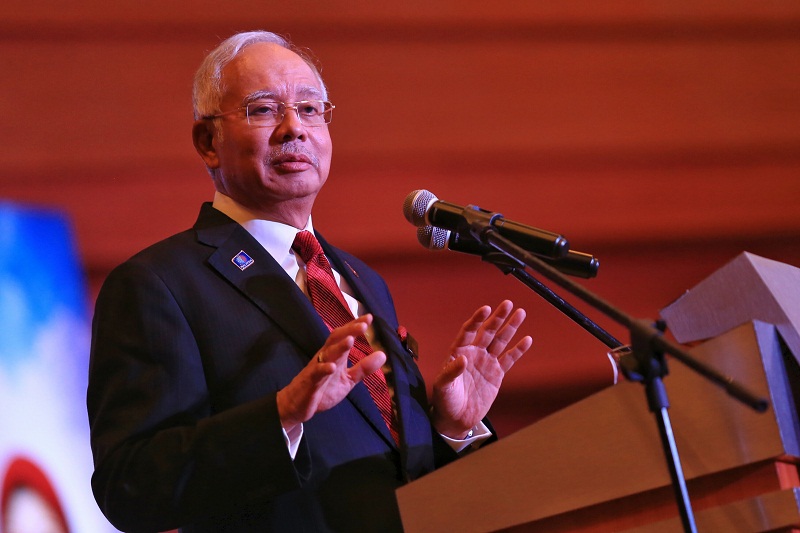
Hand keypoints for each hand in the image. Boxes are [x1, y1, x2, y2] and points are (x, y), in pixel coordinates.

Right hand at [276, 315, 385, 431]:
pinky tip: (332, 367)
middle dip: (349, 331)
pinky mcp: (310, 382)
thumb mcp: (348, 380)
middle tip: (363, 325)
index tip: (369, 317)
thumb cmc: (323, 389)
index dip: (355, 326)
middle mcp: (325, 357)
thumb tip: (383, 354)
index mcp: (335, 355)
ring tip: (351, 340)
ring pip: (327, 354)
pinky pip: (316, 374)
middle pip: (336, 339)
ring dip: (339, 347)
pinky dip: (323, 369)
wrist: (298, 405)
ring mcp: (316, 368)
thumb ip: (363, 368)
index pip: (345, 336)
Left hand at [431, 300, 531, 438]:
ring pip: (501, 341)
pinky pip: (509, 359)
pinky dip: (518, 350)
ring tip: (521, 313)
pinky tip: (527, 339)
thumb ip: (451, 372)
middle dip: (498, 317)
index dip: (477, 320)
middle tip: (508, 303)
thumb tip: (462, 358)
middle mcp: (474, 353)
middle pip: (488, 331)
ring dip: (510, 328)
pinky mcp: (496, 374)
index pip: (469, 331)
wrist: (456, 418)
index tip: (486, 309)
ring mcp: (486, 362)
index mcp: (459, 351)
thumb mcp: (443, 387)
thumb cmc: (445, 400)